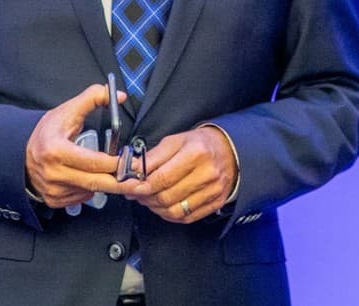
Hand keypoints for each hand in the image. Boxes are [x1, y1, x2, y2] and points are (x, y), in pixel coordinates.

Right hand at [24, 84, 127, 207]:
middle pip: (95, 182)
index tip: (132, 161)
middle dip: (120, 183)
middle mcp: (53, 173)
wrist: (22, 153)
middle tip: (139, 182)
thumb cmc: (48, 132)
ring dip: (107, 185)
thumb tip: (119, 96)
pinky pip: (82, 197)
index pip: (93, 161)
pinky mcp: (54, 200)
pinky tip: (95, 178)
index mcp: (56, 150)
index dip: (115, 163)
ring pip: (90, 191)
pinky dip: (92, 189)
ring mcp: (52, 189)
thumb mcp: (68, 110)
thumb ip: (93, 97)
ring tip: (121, 177)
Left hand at [121, 125, 237, 222]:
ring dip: (155, 208)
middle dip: (145, 197)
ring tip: (149, 198)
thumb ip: (153, 156)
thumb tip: (131, 170)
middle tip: (136, 192)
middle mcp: (207, 173)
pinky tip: (164, 205)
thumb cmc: (201, 144)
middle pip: (166, 197)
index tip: (128, 187)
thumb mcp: (176, 140)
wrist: (230, 150)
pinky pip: (185, 218)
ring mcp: (212, 191)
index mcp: (196, 153)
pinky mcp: (214, 203)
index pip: (162, 178)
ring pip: (174, 211)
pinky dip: (169, 215)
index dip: (141, 186)